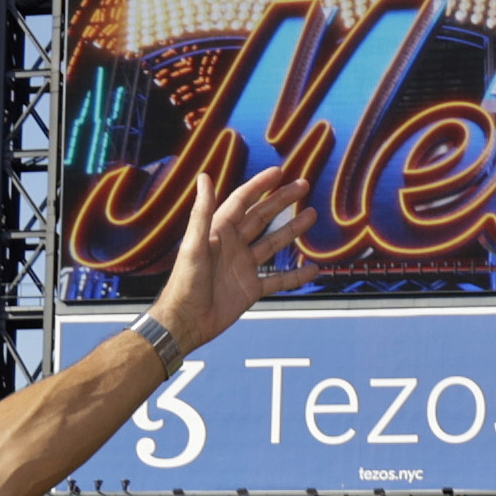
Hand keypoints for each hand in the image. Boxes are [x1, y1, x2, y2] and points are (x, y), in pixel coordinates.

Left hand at [146, 150, 315, 347]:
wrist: (185, 322)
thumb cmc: (184, 284)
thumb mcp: (193, 245)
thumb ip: (202, 212)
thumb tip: (204, 177)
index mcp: (219, 231)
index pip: (243, 201)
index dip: (260, 185)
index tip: (278, 172)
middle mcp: (233, 245)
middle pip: (262, 216)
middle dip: (282, 200)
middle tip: (303, 185)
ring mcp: (243, 267)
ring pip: (273, 243)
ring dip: (291, 230)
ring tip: (312, 215)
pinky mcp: (250, 288)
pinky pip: (278, 279)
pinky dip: (295, 275)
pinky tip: (312, 269)